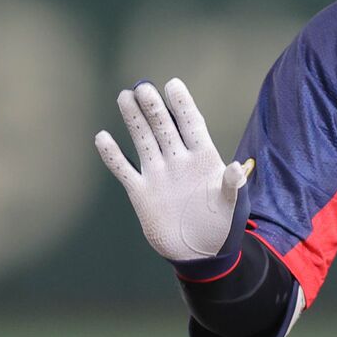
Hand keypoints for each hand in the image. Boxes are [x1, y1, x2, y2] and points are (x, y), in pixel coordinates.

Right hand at [94, 78, 251, 264]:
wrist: (202, 251)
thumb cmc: (224, 223)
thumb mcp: (233, 204)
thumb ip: (232, 186)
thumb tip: (235, 168)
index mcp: (203, 158)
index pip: (192, 124)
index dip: (183, 105)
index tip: (173, 85)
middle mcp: (178, 160)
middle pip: (164, 127)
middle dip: (154, 107)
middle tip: (143, 86)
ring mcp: (158, 174)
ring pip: (143, 141)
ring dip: (134, 120)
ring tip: (124, 96)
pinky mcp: (141, 193)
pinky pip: (124, 170)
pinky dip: (113, 156)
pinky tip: (102, 138)